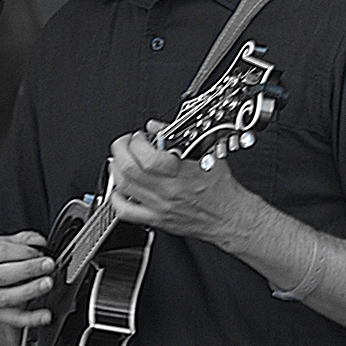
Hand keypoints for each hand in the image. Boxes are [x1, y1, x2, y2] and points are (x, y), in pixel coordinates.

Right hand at [0, 230, 55, 345]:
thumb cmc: (4, 260)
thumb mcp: (13, 243)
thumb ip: (26, 239)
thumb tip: (39, 242)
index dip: (21, 252)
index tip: (39, 252)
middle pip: (1, 275)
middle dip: (27, 270)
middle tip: (47, 266)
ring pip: (6, 297)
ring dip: (29, 291)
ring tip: (47, 284)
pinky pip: (14, 318)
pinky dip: (31, 318)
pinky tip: (45, 315)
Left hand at [106, 120, 252, 244]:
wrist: (229, 216)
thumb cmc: (221, 189)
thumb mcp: (207, 154)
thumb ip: (180, 138)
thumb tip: (156, 127)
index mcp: (181, 174)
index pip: (147, 157)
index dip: (137, 142)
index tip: (140, 136)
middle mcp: (167, 192)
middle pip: (128, 169)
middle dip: (120, 149)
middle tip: (126, 143)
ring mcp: (159, 206)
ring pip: (123, 186)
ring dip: (116, 168)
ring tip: (122, 160)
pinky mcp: (156, 219)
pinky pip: (125, 211)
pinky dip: (116, 197)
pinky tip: (121, 188)